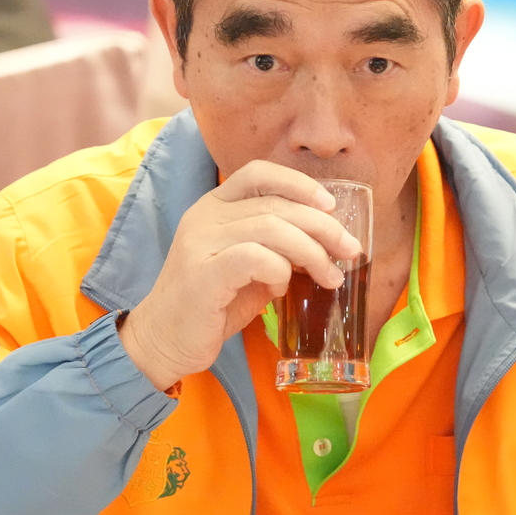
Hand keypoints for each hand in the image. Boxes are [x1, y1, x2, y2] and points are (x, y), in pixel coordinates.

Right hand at [117, 160, 359, 391]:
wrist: (165, 341)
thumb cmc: (212, 304)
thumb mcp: (250, 268)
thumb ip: (279, 248)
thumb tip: (327, 243)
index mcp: (214, 206)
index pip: (258, 173)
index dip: (299, 184)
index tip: (331, 206)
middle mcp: (204, 216)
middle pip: (275, 204)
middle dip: (322, 226)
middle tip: (350, 250)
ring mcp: (200, 242)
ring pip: (270, 228)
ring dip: (311, 251)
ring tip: (330, 275)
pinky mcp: (202, 273)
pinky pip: (255, 257)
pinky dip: (279, 270)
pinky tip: (281, 287)